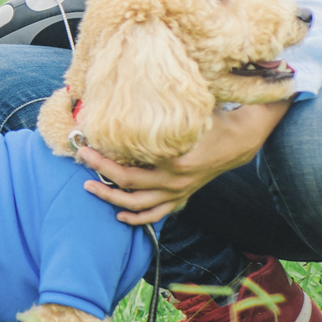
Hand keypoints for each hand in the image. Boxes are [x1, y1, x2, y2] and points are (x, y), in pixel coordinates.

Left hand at [79, 102, 290, 225]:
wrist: (239, 140)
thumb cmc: (211, 121)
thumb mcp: (187, 115)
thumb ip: (161, 115)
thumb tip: (126, 102)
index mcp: (174, 161)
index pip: (129, 165)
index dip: (103, 158)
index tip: (86, 145)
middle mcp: (175, 181)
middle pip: (128, 185)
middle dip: (100, 174)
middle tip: (82, 160)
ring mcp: (179, 192)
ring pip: (139, 206)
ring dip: (112, 199)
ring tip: (91, 188)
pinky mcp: (182, 197)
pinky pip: (157, 214)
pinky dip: (138, 218)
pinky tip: (120, 215)